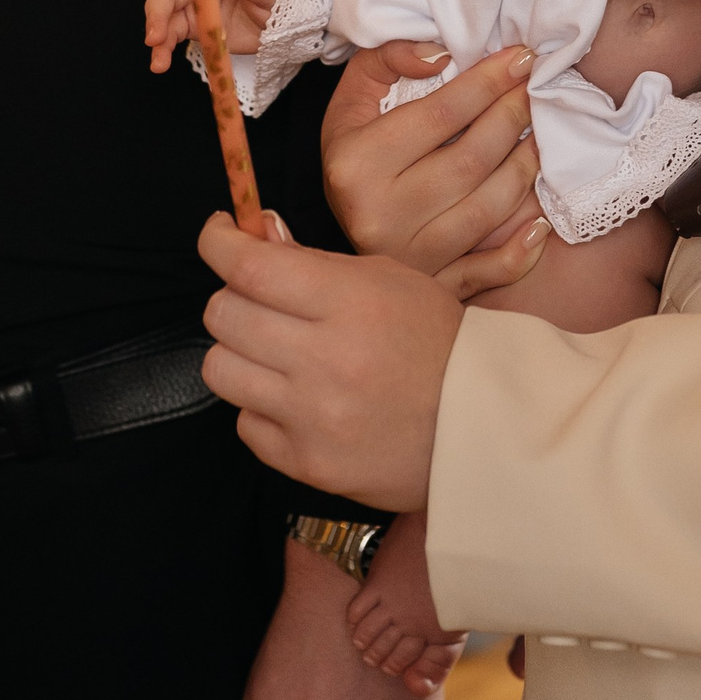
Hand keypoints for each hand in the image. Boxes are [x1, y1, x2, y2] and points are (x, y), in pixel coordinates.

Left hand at [201, 211, 462, 506]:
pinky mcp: (307, 464)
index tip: (218, 234)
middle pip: (223, 315)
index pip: (250, 267)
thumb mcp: (387, 279)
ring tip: (275, 353)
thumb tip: (255, 235)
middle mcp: (325, 360)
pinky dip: (261, 407)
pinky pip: (245, 424)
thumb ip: (315, 261)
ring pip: (220, 369)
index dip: (218, 243)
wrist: (482, 426)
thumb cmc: (436, 341)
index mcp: (349, 302)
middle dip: (233, 297)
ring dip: (240, 352)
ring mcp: (312, 417)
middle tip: (259, 298)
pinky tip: (297, 399)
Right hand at [323, 41, 550, 294]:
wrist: (337, 243)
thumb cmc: (353, 152)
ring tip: (541, 136)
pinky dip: (521, 252)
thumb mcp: (353, 97)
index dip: (488, 82)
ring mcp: (409, 258)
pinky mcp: (432, 288)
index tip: (521, 58)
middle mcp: (381, 215)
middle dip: (514, 118)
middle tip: (535, 90)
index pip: (441, 114)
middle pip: (471, 160)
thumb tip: (442, 55)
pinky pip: (488, 273)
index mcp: (358, 163)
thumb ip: (389, 59)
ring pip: (487, 211)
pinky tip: (542, 220)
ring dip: (527, 169)